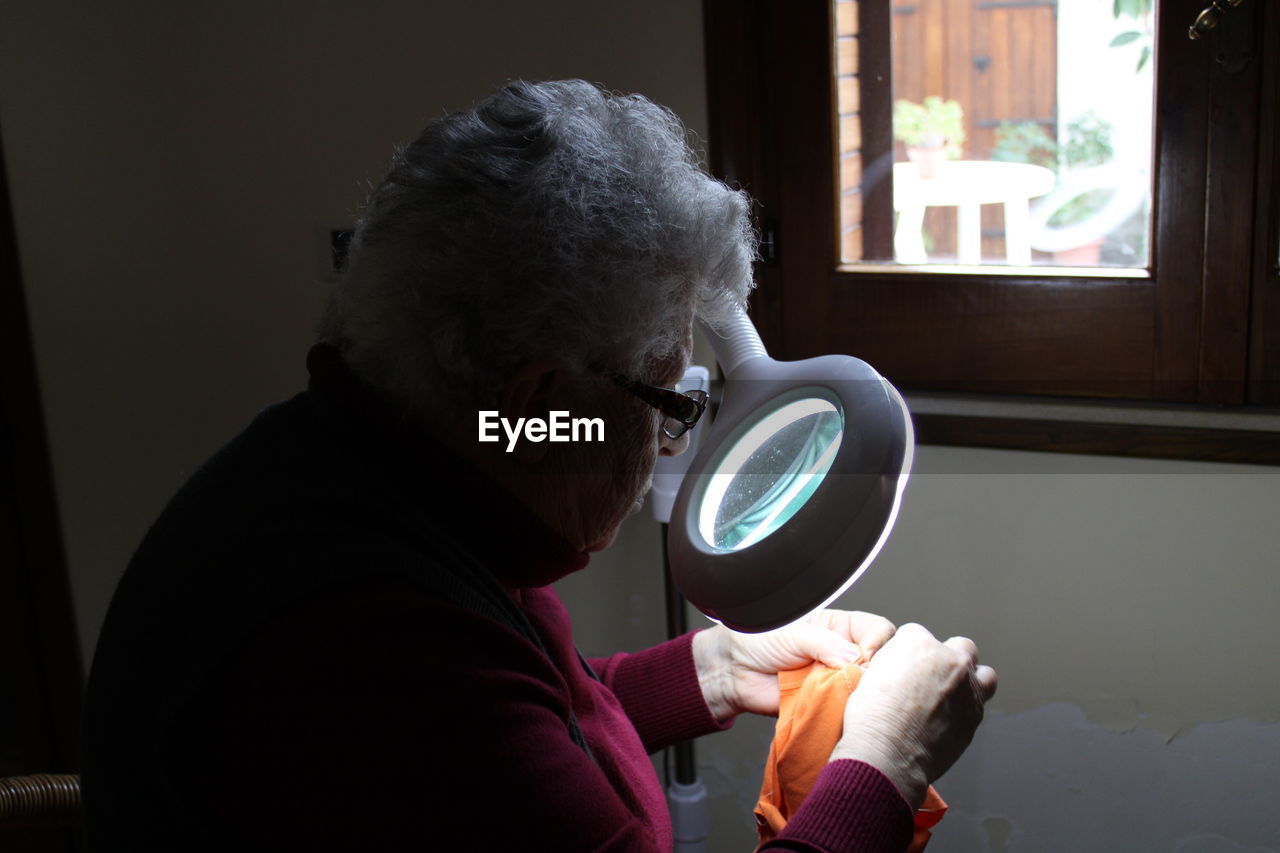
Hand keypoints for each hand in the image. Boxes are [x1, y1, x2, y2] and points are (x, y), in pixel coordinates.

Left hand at [692, 610, 896, 720]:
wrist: (731, 670)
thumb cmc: (757, 640)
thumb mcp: (793, 633)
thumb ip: (825, 643)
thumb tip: (856, 659)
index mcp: (839, 627)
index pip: (876, 629)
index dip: (878, 641)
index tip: (867, 654)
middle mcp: (842, 654)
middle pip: (878, 663)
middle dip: (873, 671)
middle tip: (860, 678)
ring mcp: (834, 681)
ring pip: (863, 691)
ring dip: (856, 694)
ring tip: (843, 694)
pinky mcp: (824, 705)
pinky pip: (843, 712)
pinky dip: (842, 713)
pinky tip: (835, 710)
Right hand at [830, 623, 997, 808]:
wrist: (886, 757)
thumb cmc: (871, 719)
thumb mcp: (870, 674)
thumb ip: (895, 663)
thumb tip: (902, 670)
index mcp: (918, 643)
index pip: (918, 634)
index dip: (909, 653)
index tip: (903, 667)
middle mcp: (948, 659)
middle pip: (959, 646)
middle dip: (947, 658)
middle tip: (931, 677)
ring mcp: (967, 687)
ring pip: (982, 673)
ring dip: (970, 680)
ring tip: (952, 694)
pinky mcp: (975, 715)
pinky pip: (978, 704)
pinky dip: (966, 708)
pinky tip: (948, 718)